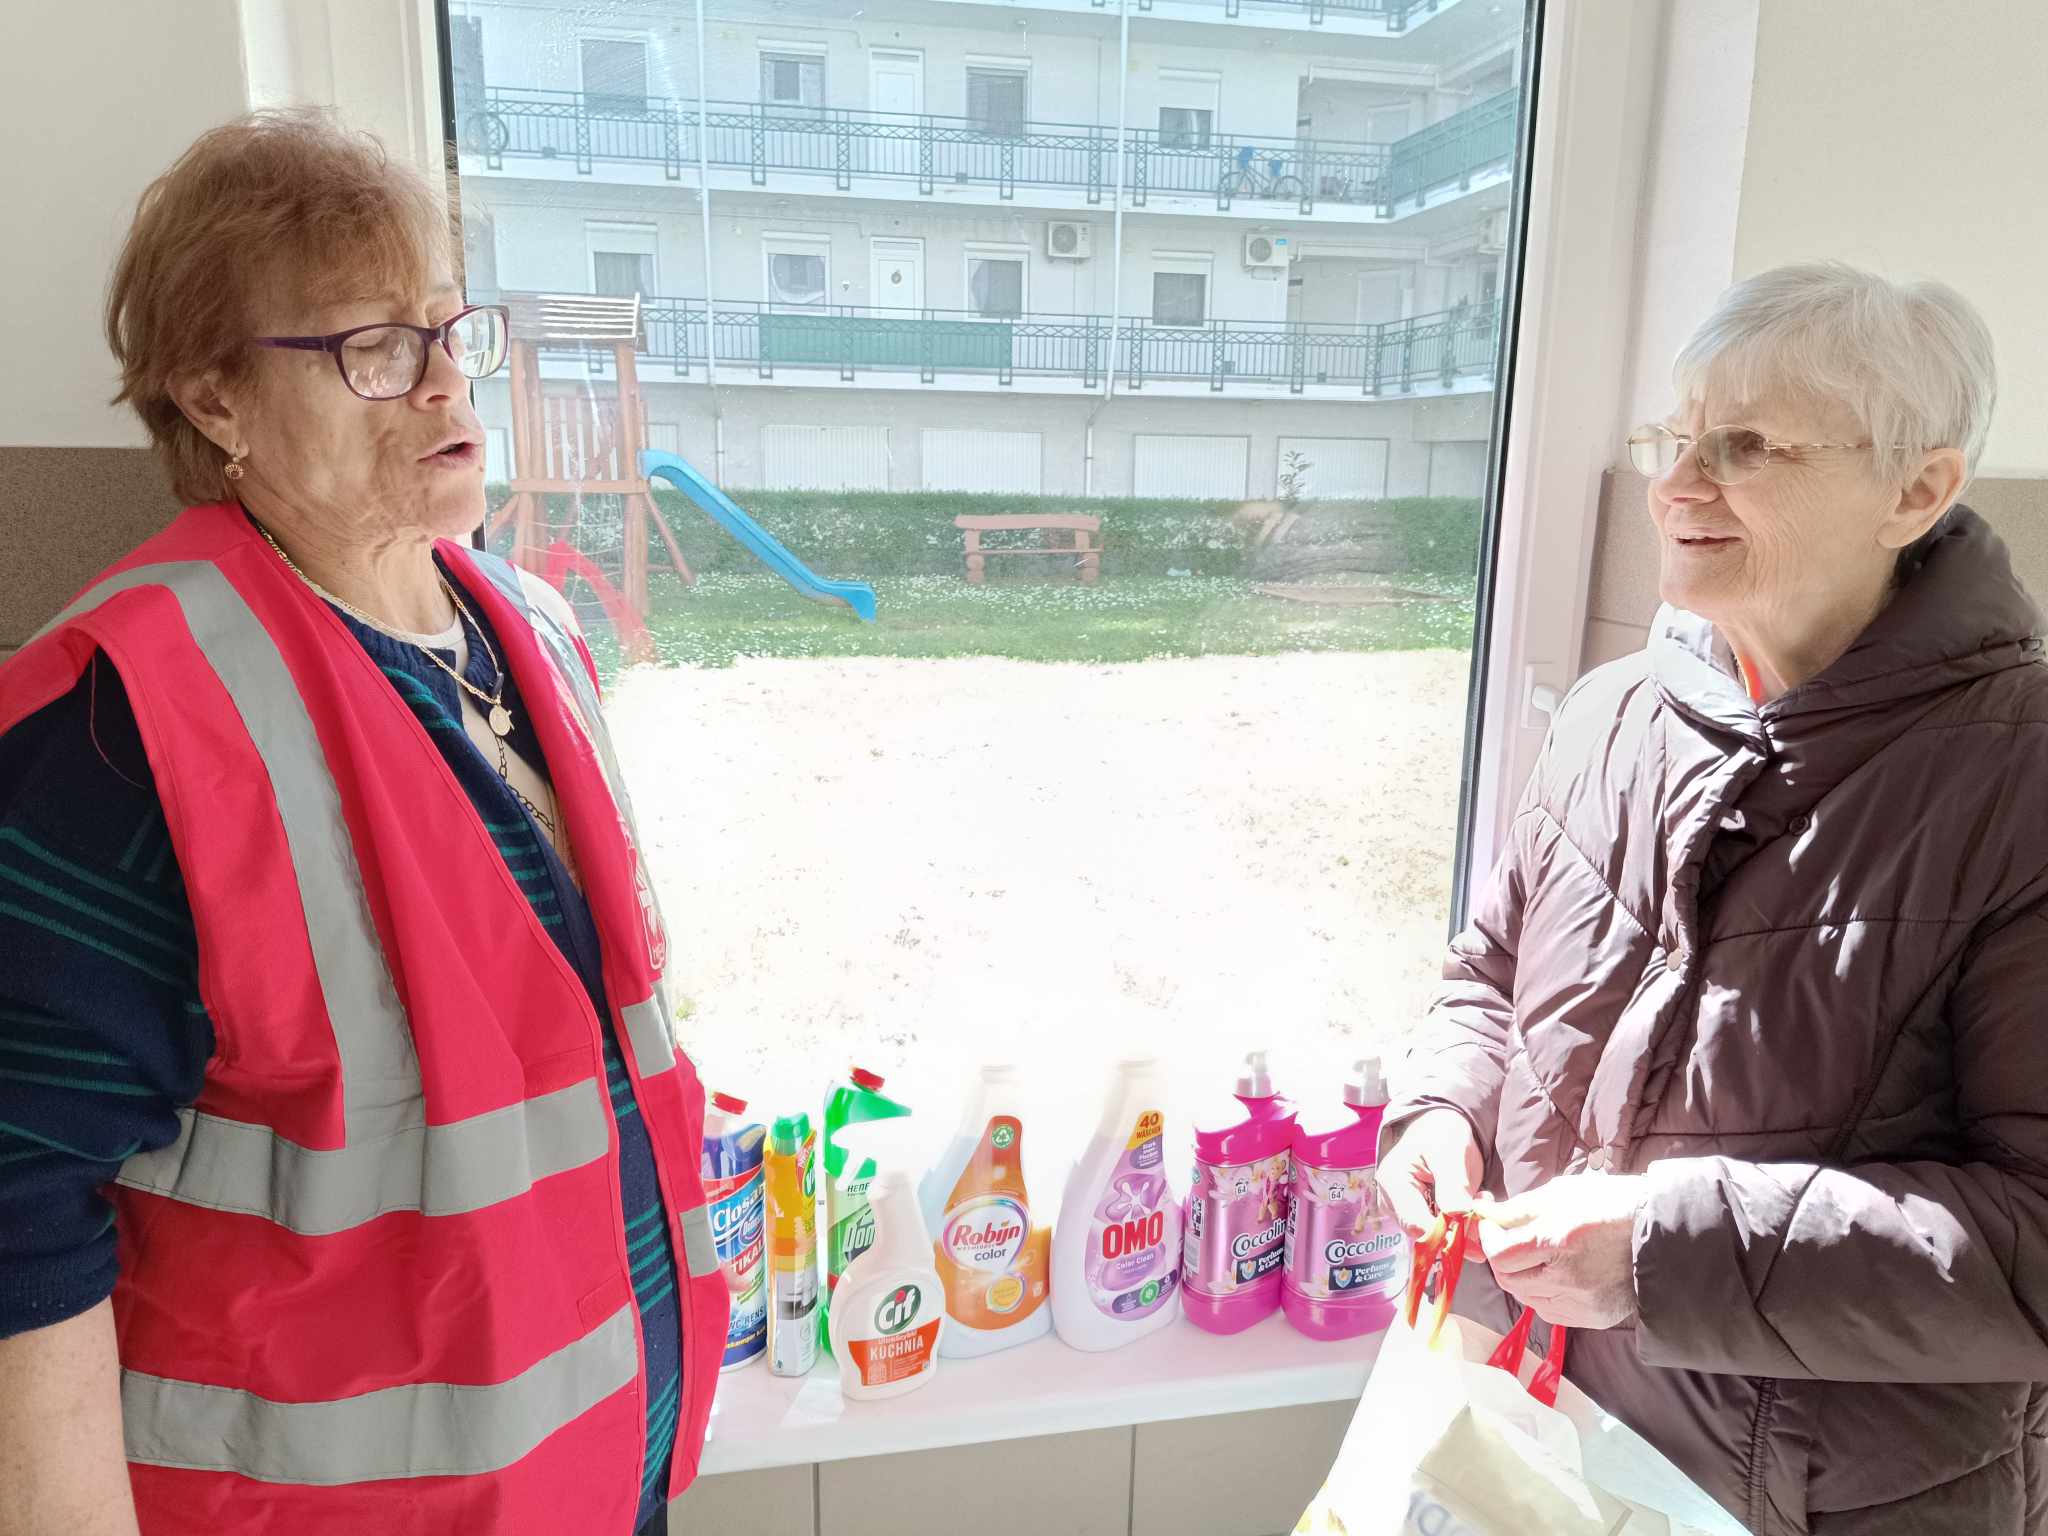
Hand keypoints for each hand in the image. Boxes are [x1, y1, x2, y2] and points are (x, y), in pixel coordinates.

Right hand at [1380, 1109, 1484, 1237]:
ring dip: (1462, 1226)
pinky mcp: (1417, 1217)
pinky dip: (1460, 1224)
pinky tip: (1470, 1204)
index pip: (1416, 1225)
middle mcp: (1392, 1203)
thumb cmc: (1443, 1135)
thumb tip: (1457, 1219)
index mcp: (1393, 1183)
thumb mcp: (1450, 1153)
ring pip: (1435, 1236)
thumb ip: (1453, 1185)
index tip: (1477, 1225)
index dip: (1447, 1233)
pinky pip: (1440, 1231)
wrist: (1441, 1130)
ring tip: (1478, 1199)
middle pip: (1425, 1234)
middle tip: (1483, 1206)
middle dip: (1458, 1228)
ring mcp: (1403, 1212)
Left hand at [1477, 1173, 1647, 1329]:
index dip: (1488, 1239)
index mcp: (1558, 1241)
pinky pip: (1550, 1311)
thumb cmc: (1607, 1204)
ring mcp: (1582, 1303)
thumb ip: (1517, 1210)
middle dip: (1501, 1258)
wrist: (1659, 1231)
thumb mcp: (1559, 1194)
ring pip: (1526, 1298)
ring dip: (1521, 1277)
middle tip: (1509, 1240)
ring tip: (1537, 1255)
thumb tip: (1484, 1215)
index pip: (1499, 1255)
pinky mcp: (1593, 1318)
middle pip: (1508, 1280)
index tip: (1491, 1226)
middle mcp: (1568, 1278)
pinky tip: (1556, 1274)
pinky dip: (1543, 1294)